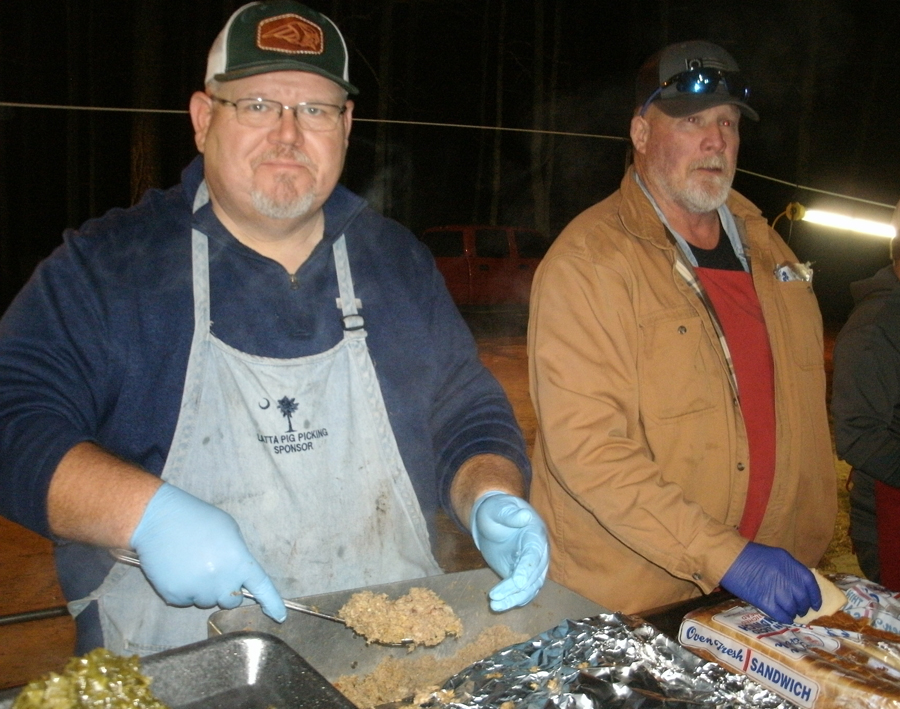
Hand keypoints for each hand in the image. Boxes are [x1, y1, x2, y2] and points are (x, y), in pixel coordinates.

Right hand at [129, 483, 286, 622]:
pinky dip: (184, 590)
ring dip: (203, 589)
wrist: (158, 519)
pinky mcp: (175, 596)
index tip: (280, 616)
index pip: (262, 587)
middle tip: (213, 569)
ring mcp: (197, 590)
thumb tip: (238, 576)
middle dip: (226, 591)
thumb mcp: (229, 530)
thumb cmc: (197, 519)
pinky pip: (186, 601)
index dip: (272, 603)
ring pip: (207, 601)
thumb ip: (238, 556)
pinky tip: (178, 569)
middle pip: (231, 601)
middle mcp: (221, 580)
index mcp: (238, 561)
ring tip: (191, 563)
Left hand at [470, 491, 549, 611]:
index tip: (518, 582)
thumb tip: (525, 517)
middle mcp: (538, 553)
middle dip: (515, 589)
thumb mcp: (499, 508)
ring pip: (529, 588)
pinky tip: (499, 606)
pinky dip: (512, 600)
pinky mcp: (521, 575)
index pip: (534, 555)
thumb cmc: (496, 510)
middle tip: (495, 596)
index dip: (527, 569)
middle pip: (533, 576)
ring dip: (514, 598)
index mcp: (535, 535)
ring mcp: (530, 566)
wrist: (493, 519)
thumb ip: (510, 514)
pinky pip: (522, 591)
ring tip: (495, 606)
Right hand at [720, 542, 820, 623]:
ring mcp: (775, 589)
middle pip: (802, 597)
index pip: (809, 581)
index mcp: (788, 561)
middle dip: (803, 606)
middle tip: (800, 610)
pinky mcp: (764, 600)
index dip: (815, 595)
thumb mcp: (772, 555)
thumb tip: (797, 586)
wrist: (726, 558)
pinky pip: (780, 614)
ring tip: (790, 613)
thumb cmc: (747, 555)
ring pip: (792, 607)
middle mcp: (785, 575)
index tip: (815, 604)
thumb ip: (786, 568)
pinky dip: (784, 618)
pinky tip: (783, 617)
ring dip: (793, 612)